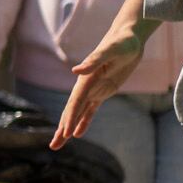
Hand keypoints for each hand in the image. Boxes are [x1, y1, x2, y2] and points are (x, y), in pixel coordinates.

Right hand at [50, 27, 146, 147]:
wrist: (128, 36)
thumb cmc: (122, 41)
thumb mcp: (112, 50)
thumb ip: (94, 60)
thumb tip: (75, 71)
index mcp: (86, 78)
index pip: (75, 102)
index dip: (70, 118)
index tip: (66, 134)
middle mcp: (86, 86)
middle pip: (71, 111)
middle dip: (62, 129)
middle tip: (54, 146)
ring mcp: (94, 89)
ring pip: (78, 113)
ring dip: (68, 128)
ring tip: (59, 144)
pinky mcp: (103, 91)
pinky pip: (90, 110)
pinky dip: (83, 122)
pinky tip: (78, 134)